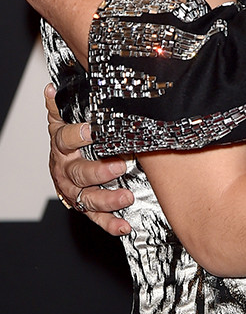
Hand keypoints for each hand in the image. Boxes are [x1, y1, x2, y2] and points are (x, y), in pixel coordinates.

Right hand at [46, 84, 132, 235]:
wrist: (63, 164)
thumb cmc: (68, 140)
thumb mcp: (64, 120)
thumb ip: (61, 105)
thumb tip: (51, 87)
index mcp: (62, 146)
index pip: (64, 139)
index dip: (76, 135)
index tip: (90, 130)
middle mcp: (66, 170)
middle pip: (78, 173)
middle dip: (99, 172)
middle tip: (119, 166)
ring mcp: (75, 190)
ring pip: (88, 198)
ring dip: (107, 199)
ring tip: (126, 196)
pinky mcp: (85, 206)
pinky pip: (96, 217)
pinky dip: (110, 224)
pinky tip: (124, 225)